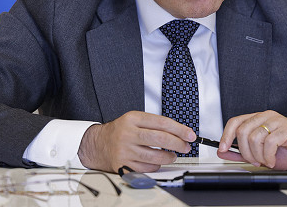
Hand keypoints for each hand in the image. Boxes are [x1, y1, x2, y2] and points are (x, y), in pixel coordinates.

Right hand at [76, 111, 196, 172]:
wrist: (97, 144)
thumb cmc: (119, 131)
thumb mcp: (134, 120)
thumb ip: (153, 124)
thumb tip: (179, 133)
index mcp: (132, 119)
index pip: (162, 122)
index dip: (179, 129)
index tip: (189, 134)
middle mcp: (128, 133)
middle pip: (160, 138)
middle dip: (178, 143)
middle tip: (186, 146)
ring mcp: (125, 150)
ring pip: (155, 156)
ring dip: (169, 157)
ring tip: (173, 155)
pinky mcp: (123, 164)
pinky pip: (147, 168)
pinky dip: (156, 165)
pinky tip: (157, 161)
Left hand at [217, 111, 286, 169]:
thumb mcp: (261, 153)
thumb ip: (242, 152)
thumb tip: (224, 152)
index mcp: (259, 119)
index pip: (236, 122)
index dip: (226, 135)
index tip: (222, 148)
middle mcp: (266, 117)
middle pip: (243, 131)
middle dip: (245, 151)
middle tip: (254, 161)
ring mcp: (277, 121)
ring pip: (254, 137)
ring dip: (258, 155)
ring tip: (265, 161)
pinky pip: (269, 142)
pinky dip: (268, 155)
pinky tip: (273, 160)